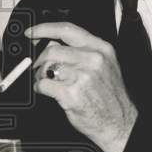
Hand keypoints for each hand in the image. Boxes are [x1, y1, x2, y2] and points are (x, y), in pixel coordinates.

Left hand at [28, 22, 136, 151]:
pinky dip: (39, 88)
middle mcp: (93, 59)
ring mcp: (82, 76)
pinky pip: (44, 84)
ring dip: (40, 74)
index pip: (67, 30)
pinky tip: (45, 91)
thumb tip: (53, 43)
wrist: (119, 123)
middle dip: (40, 59)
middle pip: (53, 49)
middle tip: (39, 68)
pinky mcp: (71, 94)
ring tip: (45, 81)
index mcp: (101, 49)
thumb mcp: (105, 66)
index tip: (32, 32)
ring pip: (47, 66)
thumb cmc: (110, 97)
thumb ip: (82, 52)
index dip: (45, 28)